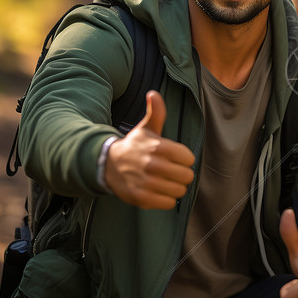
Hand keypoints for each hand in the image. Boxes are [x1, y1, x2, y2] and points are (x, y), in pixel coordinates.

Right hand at [104, 90, 194, 208]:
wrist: (108, 165)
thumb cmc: (134, 146)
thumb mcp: (146, 128)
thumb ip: (156, 112)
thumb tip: (154, 94)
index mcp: (158, 147)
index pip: (189, 158)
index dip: (184, 159)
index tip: (175, 158)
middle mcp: (153, 165)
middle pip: (187, 176)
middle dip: (181, 174)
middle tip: (171, 171)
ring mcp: (147, 183)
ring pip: (179, 191)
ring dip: (175, 188)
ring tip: (165, 181)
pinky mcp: (142, 198)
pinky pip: (168, 203)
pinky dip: (166, 199)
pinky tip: (158, 191)